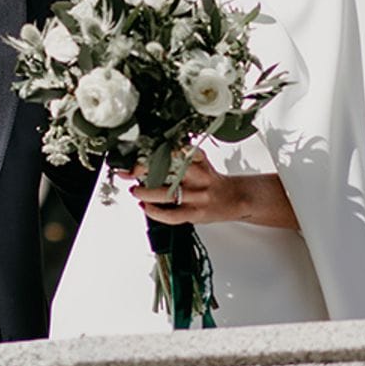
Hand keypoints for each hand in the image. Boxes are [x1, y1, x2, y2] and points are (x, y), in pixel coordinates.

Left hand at [123, 148, 298, 229]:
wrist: (235, 198)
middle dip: (143, 170)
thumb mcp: (199, 161)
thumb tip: (149, 153)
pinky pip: (170, 215)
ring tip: (135, 191)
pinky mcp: (194, 213)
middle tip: (129, 171)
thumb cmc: (212, 179)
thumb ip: (179, 156)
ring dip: (144, 192)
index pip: (173, 150)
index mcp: (197, 160)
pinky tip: (145, 207)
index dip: (153, 151)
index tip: (138, 151)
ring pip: (165, 194)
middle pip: (166, 170)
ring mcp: (196, 196)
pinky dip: (154, 212)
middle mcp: (196, 176)